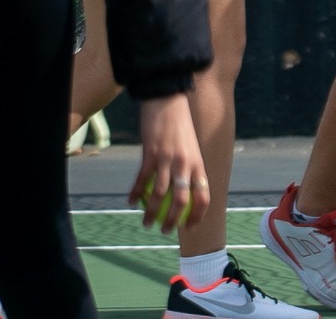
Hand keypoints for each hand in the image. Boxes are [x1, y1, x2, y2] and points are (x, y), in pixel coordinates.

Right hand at [131, 94, 207, 233]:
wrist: (168, 103)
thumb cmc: (180, 128)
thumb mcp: (191, 148)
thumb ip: (189, 168)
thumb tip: (185, 192)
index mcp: (199, 164)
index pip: (204, 195)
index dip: (198, 214)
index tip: (190, 227)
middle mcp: (186, 165)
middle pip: (182, 200)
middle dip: (173, 220)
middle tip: (165, 231)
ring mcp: (168, 160)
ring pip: (160, 194)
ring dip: (151, 212)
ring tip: (146, 223)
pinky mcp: (151, 154)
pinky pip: (142, 179)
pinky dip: (136, 193)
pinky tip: (131, 202)